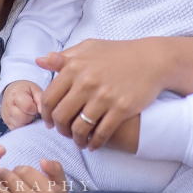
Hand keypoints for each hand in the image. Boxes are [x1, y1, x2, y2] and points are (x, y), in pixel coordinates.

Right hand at [1, 80, 43, 129]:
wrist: (12, 91)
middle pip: (24, 118)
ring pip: (20, 125)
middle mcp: (8, 106)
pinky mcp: (6, 123)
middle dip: (31, 115)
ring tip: (28, 113)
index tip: (35, 105)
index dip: (35, 108)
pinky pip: (17, 129)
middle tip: (32, 110)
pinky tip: (24, 118)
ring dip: (27, 121)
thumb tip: (44, 112)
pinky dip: (23, 125)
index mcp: (15, 95)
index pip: (27, 107)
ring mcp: (6, 116)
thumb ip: (40, 99)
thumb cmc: (25, 90)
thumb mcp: (34, 89)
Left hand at [38, 38, 166, 150]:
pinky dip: (95, 143)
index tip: (50, 121)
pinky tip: (94, 145)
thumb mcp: (89, 48)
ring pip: (80, 129)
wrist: (152, 59)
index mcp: (75, 67)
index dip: (46, 114)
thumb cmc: (118, 53)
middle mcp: (87, 82)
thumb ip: (64, 57)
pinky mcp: (121, 109)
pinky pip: (101, 133)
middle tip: (64, 133)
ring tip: (79, 141)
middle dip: (60, 130)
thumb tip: (40, 61)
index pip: (49, 98)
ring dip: (77, 140)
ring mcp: (104, 96)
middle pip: (61, 117)